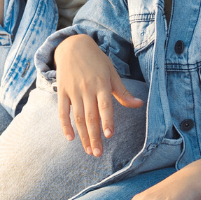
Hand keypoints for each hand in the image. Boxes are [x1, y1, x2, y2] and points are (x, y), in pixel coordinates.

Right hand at [54, 34, 143, 155]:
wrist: (72, 46)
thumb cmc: (96, 61)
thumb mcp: (111, 72)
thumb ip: (123, 92)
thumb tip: (139, 104)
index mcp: (101, 84)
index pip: (104, 105)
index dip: (106, 120)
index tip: (108, 135)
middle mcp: (86, 88)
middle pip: (90, 116)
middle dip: (94, 136)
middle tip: (97, 153)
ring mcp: (73, 91)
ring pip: (76, 117)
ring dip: (82, 135)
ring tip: (88, 150)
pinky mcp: (62, 92)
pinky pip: (62, 111)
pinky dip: (65, 125)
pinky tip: (70, 138)